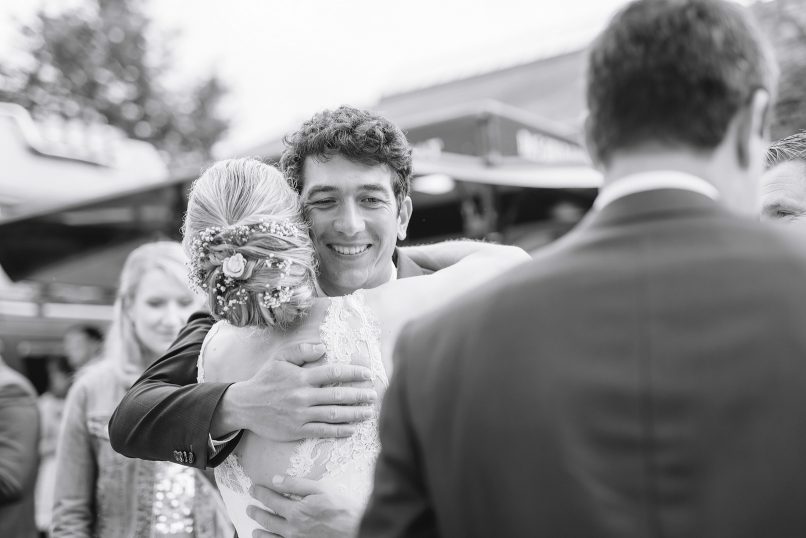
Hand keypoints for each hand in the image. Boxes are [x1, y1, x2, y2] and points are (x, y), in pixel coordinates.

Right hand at [215, 341, 377, 441]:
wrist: (244, 405)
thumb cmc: (265, 379)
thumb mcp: (280, 358)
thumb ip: (301, 350)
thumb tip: (323, 347)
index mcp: (301, 377)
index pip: (333, 373)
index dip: (353, 373)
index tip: (368, 374)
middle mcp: (303, 396)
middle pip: (338, 395)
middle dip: (360, 395)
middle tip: (374, 395)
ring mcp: (301, 415)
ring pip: (334, 414)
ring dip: (355, 414)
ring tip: (369, 413)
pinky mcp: (297, 431)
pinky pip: (323, 431)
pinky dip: (339, 431)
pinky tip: (352, 429)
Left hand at [247, 475, 362, 537]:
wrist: (356, 530)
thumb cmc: (342, 510)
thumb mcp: (321, 490)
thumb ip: (296, 485)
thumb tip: (276, 480)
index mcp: (296, 511)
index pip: (271, 499)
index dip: (260, 493)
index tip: (253, 488)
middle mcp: (292, 529)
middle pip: (267, 520)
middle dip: (256, 512)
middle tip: (249, 508)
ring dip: (260, 533)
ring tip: (254, 529)